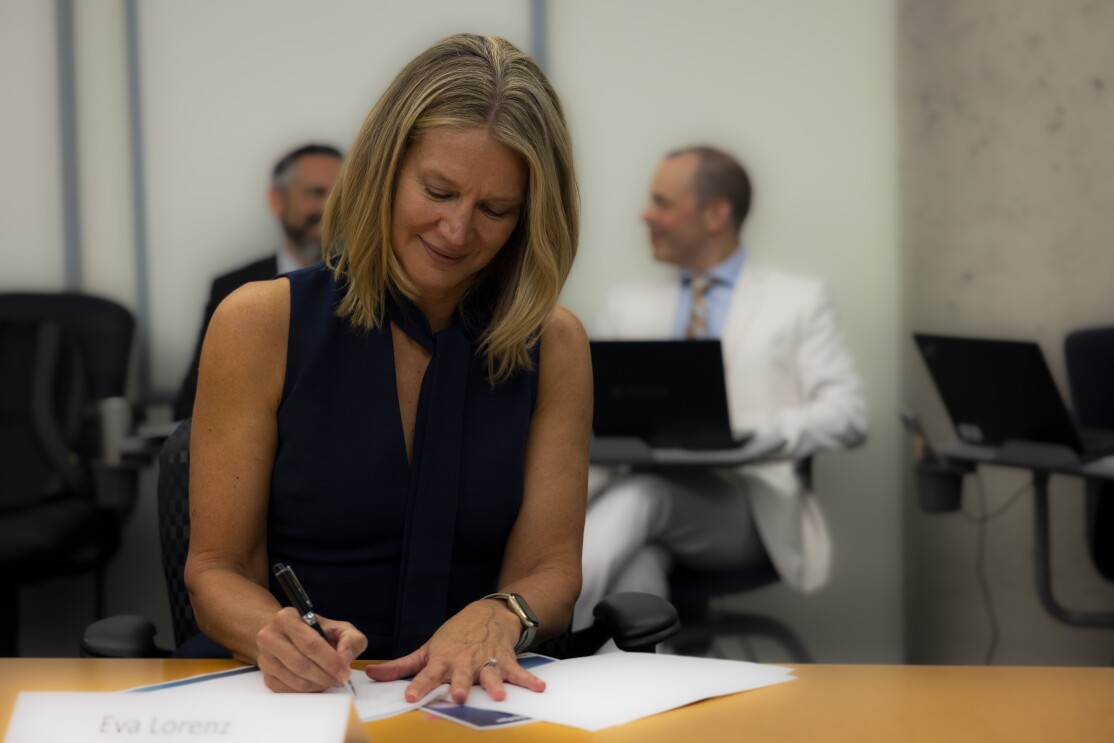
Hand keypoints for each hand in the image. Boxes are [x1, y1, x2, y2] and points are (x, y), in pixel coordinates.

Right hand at [256, 607, 366, 691]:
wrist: (290, 636)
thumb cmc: (317, 632)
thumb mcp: (339, 628)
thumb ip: (350, 640)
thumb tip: (345, 659)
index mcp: (287, 618)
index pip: (310, 643)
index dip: (330, 660)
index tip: (345, 672)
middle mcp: (270, 636)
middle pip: (301, 664)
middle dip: (325, 676)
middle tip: (340, 680)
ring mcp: (265, 658)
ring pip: (295, 680)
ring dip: (318, 685)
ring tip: (330, 680)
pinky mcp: (266, 676)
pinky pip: (289, 691)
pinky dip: (307, 691)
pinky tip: (317, 683)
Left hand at [364, 600, 545, 702]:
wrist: (487, 614)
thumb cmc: (454, 637)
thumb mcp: (427, 648)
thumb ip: (401, 666)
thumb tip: (370, 674)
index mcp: (443, 660)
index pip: (427, 674)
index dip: (419, 686)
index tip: (411, 698)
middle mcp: (464, 662)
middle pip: (461, 676)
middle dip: (460, 686)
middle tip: (459, 697)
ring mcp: (486, 661)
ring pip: (490, 675)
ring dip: (494, 684)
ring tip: (499, 696)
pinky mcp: (505, 660)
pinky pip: (518, 671)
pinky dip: (529, 679)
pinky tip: (539, 688)